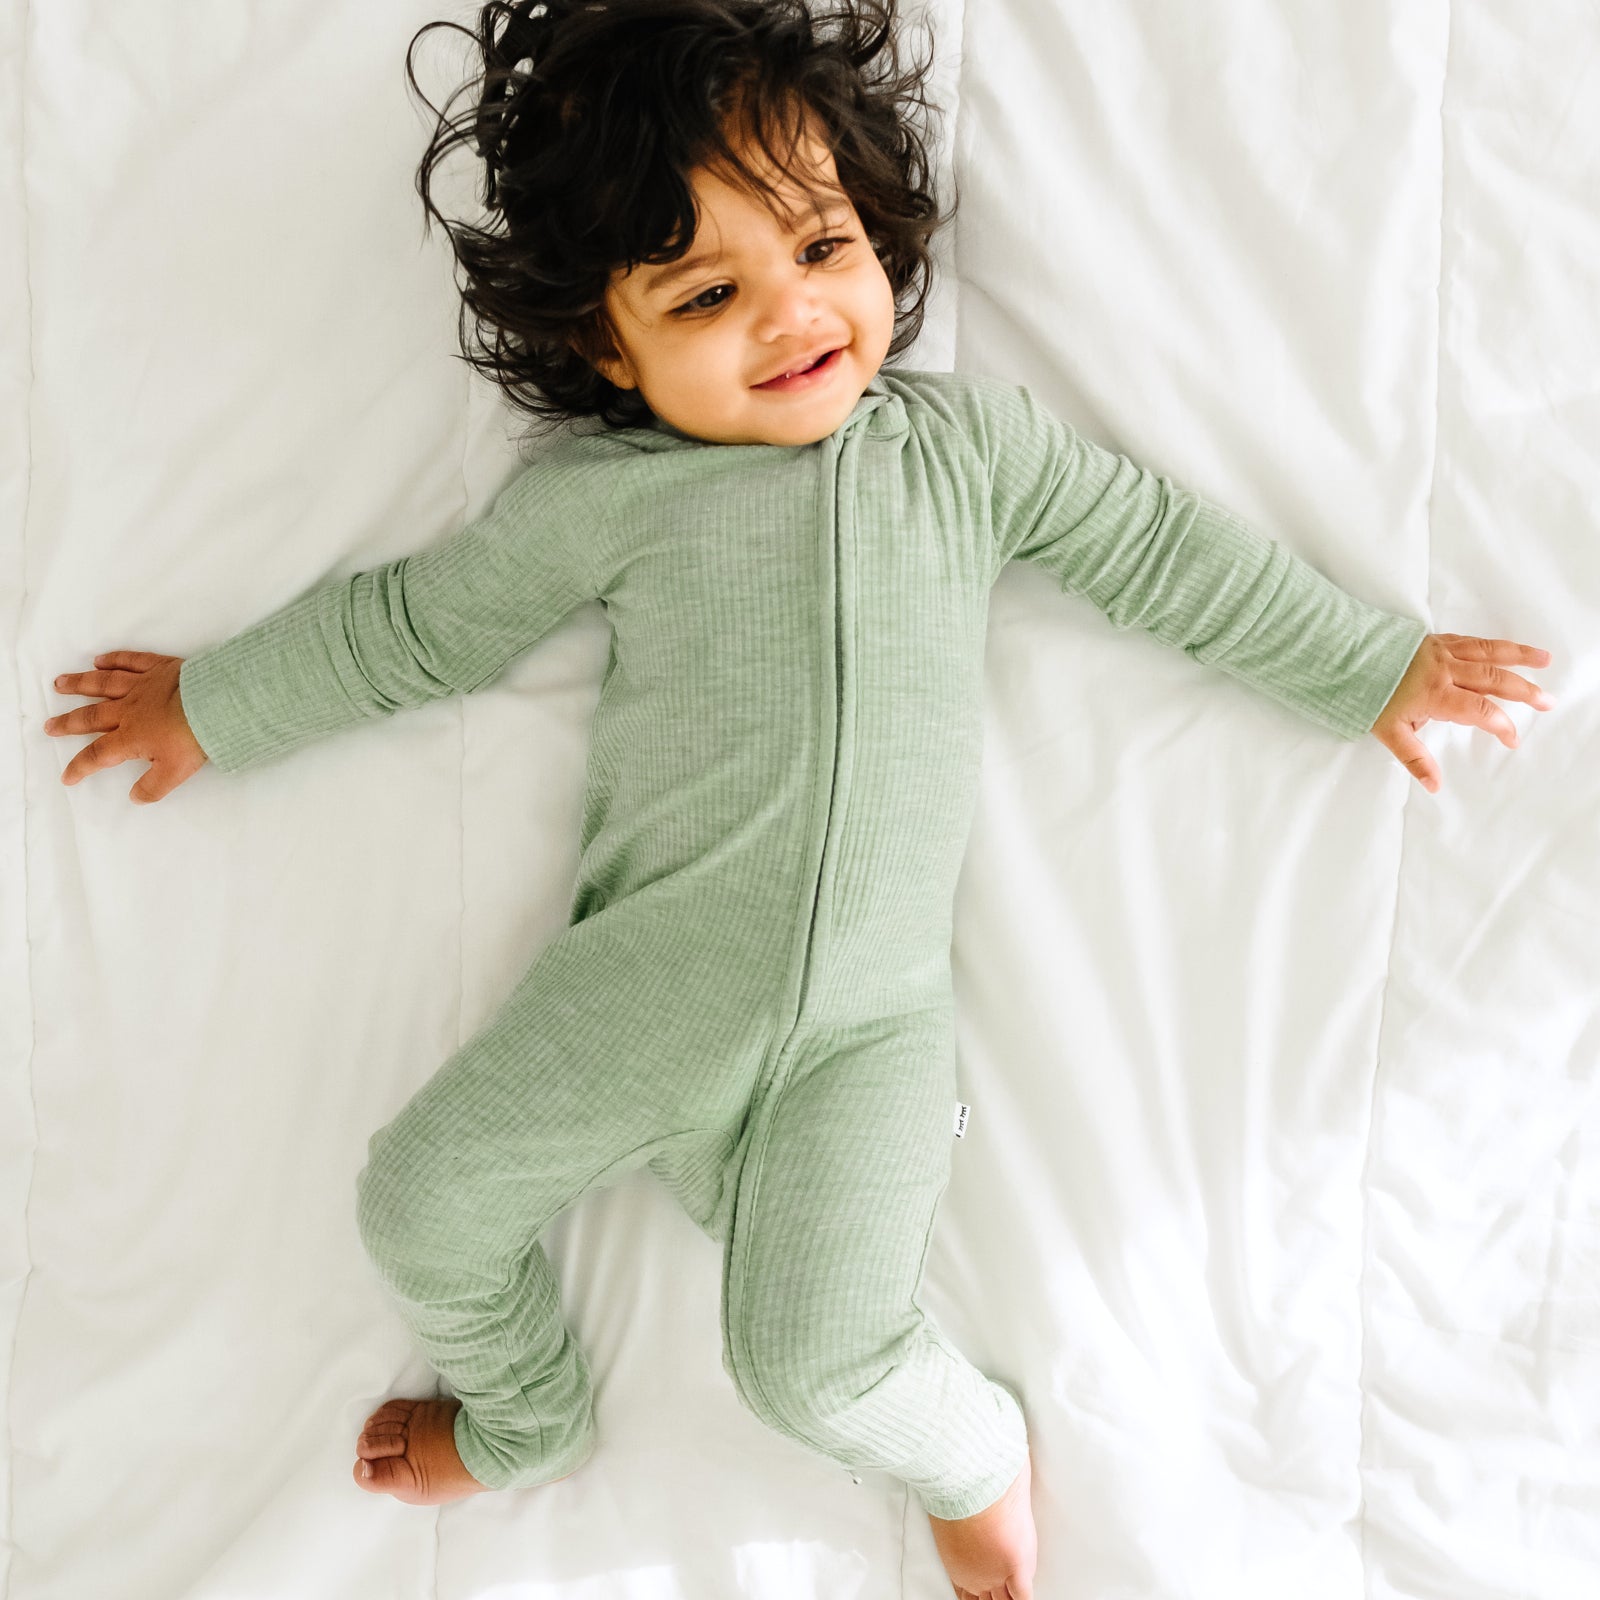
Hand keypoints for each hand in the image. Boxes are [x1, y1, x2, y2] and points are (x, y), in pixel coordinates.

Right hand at [45, 650, 208, 803]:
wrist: (218, 704)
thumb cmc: (197, 738)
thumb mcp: (176, 773)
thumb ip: (153, 787)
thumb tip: (135, 798)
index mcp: (131, 736)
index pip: (98, 755)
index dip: (80, 766)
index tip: (67, 776)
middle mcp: (130, 709)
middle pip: (91, 716)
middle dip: (68, 723)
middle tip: (49, 725)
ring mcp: (143, 685)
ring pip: (103, 684)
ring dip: (79, 684)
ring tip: (59, 684)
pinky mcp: (160, 668)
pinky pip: (131, 661)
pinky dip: (114, 659)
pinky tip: (99, 660)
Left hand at [1371, 632, 1552, 792]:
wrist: (1343, 657)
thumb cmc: (1364, 696)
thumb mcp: (1387, 732)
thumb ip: (1415, 758)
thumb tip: (1434, 786)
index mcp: (1436, 694)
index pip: (1480, 711)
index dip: (1501, 725)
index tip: (1512, 739)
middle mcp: (1445, 669)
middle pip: (1495, 678)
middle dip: (1524, 691)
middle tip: (1547, 702)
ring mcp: (1442, 651)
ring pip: (1489, 652)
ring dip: (1520, 656)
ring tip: (1545, 660)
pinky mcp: (1435, 639)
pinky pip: (1472, 640)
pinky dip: (1494, 644)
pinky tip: (1508, 648)